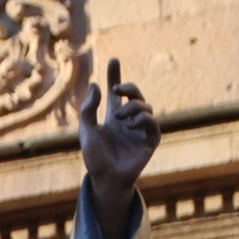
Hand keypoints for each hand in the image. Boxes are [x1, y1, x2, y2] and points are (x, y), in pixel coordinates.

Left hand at [79, 57, 159, 205]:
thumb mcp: (86, 130)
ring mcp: (140, 130)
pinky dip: (143, 119)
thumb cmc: (95, 158)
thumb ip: (88, 109)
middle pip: (134, 94)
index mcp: (113, 118)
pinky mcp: (150, 141)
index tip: (114, 60)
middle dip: (127, 86)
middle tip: (117, 89)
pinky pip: (153, 123)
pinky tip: (131, 124)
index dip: (115, 76)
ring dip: (132, 106)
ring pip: (145, 106)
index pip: (116, 93)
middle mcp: (128, 121)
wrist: (105, 179)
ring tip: (120, 117)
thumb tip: (95, 85)